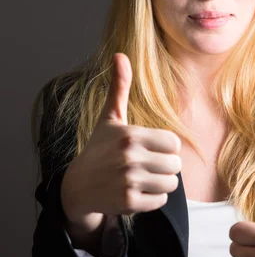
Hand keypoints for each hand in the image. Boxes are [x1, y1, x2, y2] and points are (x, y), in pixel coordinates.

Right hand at [61, 52, 182, 221]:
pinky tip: (135, 192)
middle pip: (175, 165)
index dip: (165, 148)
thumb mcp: (110, 118)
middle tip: (146, 166)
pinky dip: (152, 199)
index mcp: (131, 135)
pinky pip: (160, 201)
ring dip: (159, 184)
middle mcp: (131, 157)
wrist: (77, 186)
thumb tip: (119, 54)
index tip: (150, 149)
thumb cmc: (99, 149)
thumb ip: (120, 87)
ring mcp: (129, 181)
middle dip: (164, 167)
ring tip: (141, 178)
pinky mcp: (129, 202)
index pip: (174, 143)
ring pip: (171, 184)